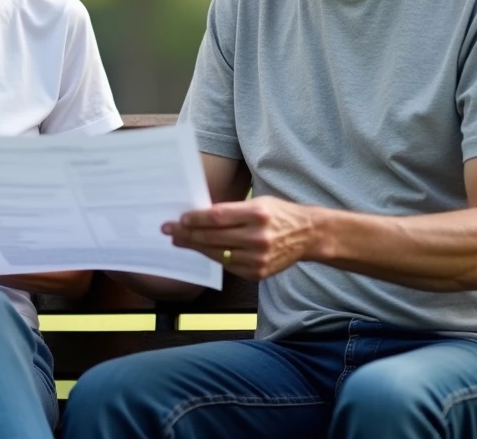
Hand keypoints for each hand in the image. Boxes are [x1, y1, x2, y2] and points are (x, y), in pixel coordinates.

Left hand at [163, 196, 316, 279]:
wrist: (307, 235)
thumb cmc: (278, 214)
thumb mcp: (257, 203)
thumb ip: (231, 210)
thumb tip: (197, 216)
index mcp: (257, 214)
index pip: (217, 217)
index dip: (195, 219)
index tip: (179, 219)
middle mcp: (258, 238)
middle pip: (212, 237)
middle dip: (187, 233)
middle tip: (169, 230)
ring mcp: (258, 258)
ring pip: (217, 254)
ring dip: (195, 247)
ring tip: (180, 240)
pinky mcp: (258, 273)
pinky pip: (227, 265)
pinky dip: (213, 257)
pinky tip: (202, 250)